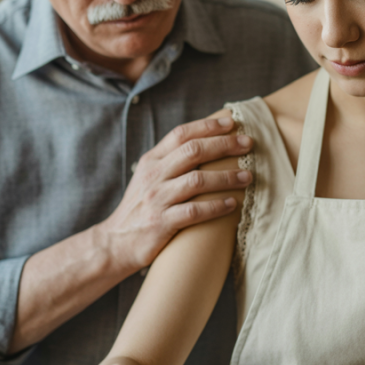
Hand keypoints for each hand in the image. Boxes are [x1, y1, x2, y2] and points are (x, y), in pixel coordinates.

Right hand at [96, 115, 250, 271]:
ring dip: (227, 177)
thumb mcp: (149, 178)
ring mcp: (157, 199)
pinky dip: (215, 207)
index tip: (232, 123)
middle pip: (193, 151)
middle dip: (224, 145)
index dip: (208, 126)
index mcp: (151, 161)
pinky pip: (194, 212)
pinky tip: (232, 204)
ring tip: (248, 177)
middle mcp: (153, 176)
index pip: (181, 134)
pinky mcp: (161, 223)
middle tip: (248, 144)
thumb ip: (171, 162)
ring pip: (197, 180)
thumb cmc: (141, 209)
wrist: (116, 242)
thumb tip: (206, 144)